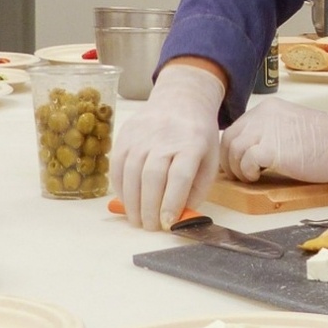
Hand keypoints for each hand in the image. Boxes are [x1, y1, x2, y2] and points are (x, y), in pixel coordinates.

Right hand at [108, 63, 225, 229]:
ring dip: (132, 202)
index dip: (172, 202)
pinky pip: (117, 166)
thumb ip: (197, 189)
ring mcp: (142, 135)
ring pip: (131, 173)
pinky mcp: (125, 135)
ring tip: (138, 220)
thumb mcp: (209, 159)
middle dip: (150, 208)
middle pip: (152, 176)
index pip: (180, 176)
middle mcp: (165, 137)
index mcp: (193, 143)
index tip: (167, 223)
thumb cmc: (198, 136)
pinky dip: (120, 188)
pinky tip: (127, 201)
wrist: (180, 99)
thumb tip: (179, 217)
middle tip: (151, 227)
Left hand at [220, 98, 327, 183]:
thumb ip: (269, 133)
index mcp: (268, 108)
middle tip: (238, 175)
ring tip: (251, 177)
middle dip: (229, 161)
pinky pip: (246, 162)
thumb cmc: (327, 141)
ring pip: (234, 150)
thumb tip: (249, 152)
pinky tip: (259, 177)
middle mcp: (263, 115)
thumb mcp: (290, 127)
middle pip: (229, 138)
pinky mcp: (271, 149)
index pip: (236, 128)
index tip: (235, 163)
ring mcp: (266, 130)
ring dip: (238, 169)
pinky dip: (248, 173)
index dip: (231, 149)